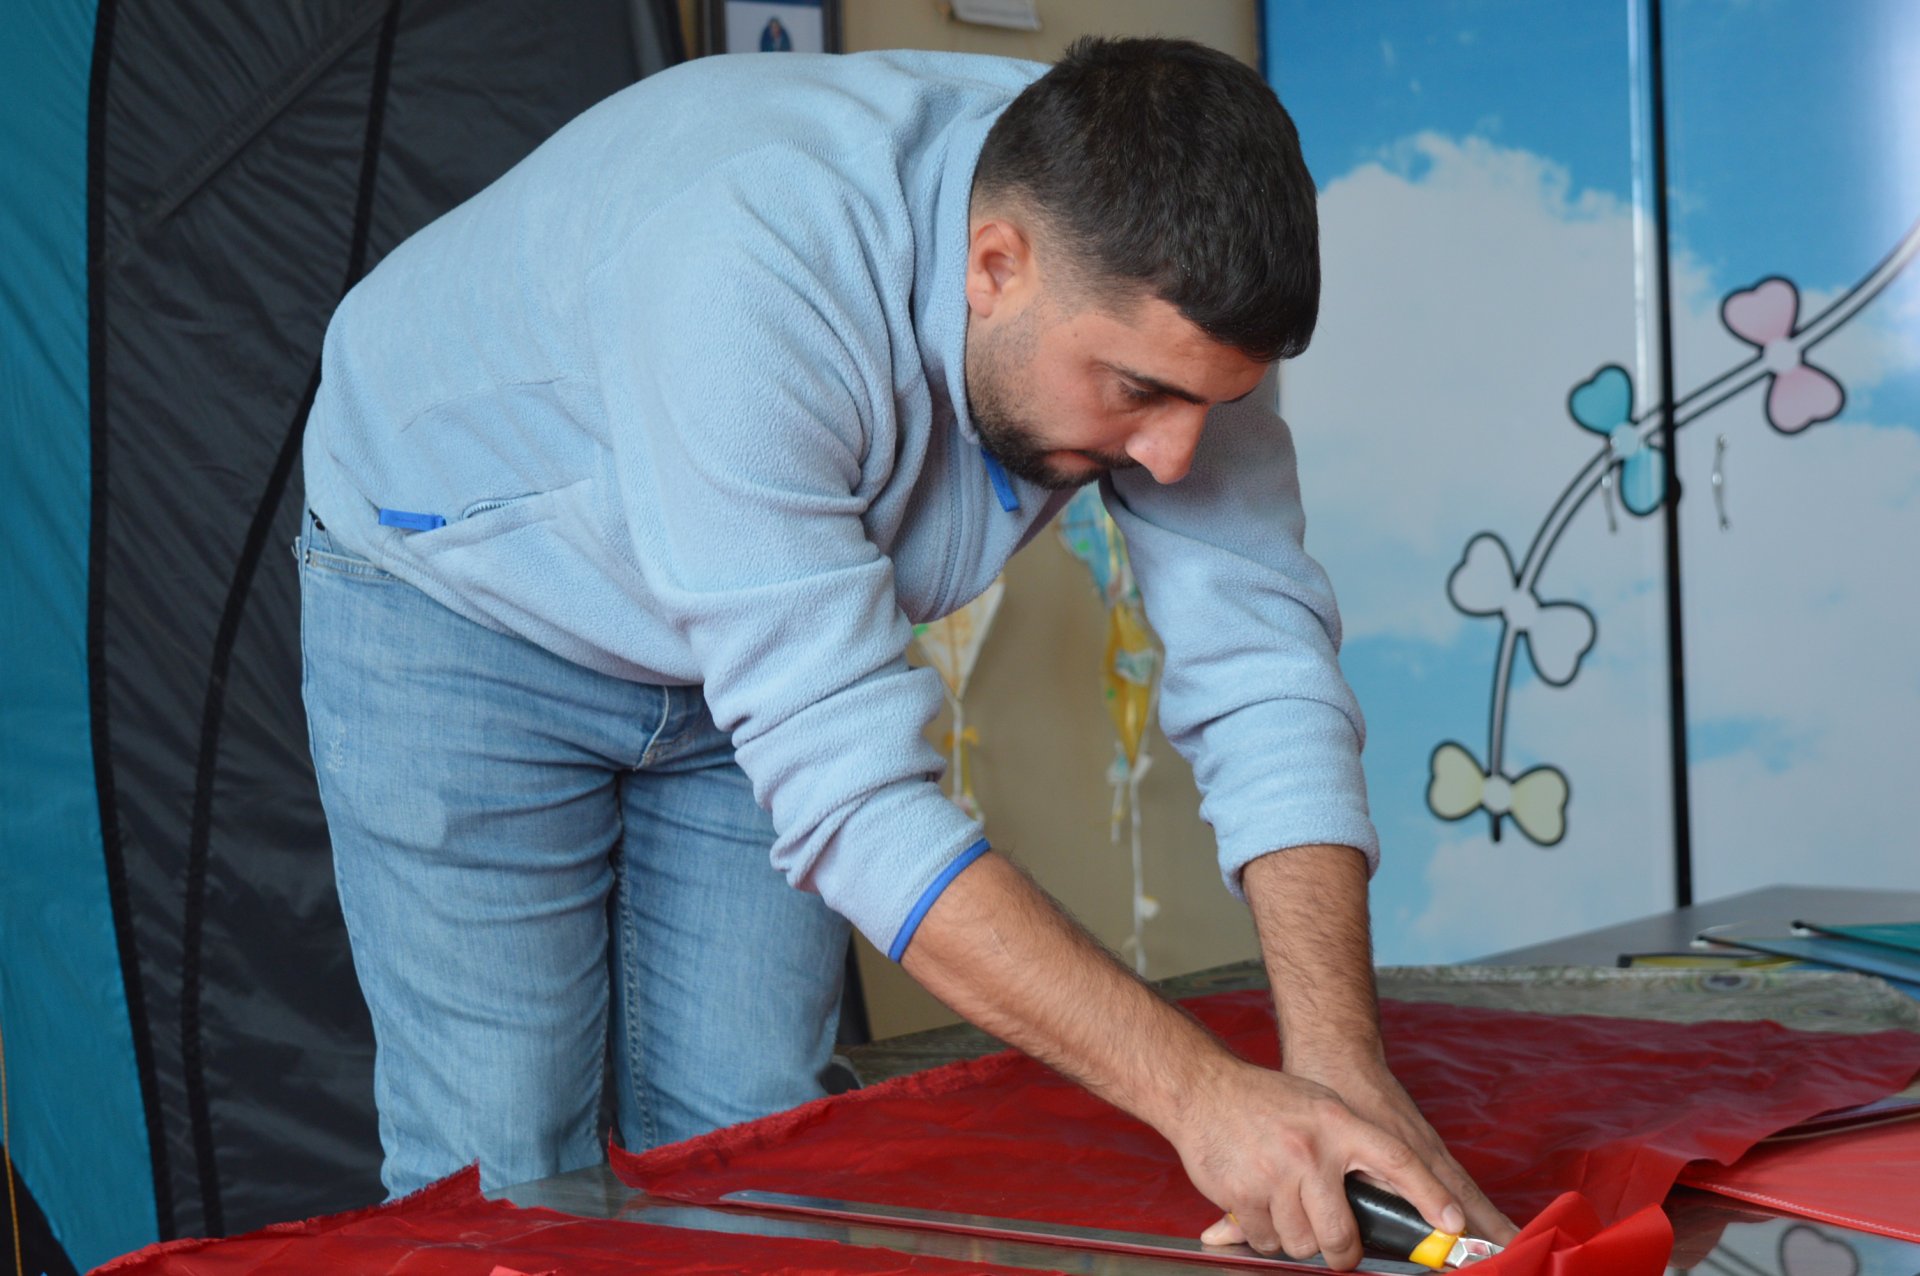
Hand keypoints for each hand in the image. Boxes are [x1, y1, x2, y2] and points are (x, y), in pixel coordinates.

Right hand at [1169, 1056, 1465, 1271]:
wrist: (1202, 1088)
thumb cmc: (1266, 1100)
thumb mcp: (1320, 1106)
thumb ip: (1351, 1144)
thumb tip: (1392, 1196)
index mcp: (1337, 1123)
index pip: (1397, 1161)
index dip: (1429, 1196)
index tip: (1454, 1224)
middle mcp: (1310, 1149)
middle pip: (1343, 1232)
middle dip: (1344, 1253)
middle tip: (1341, 1252)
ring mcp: (1274, 1172)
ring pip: (1302, 1243)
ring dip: (1296, 1240)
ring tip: (1287, 1212)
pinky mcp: (1241, 1193)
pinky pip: (1265, 1240)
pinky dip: (1264, 1236)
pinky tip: (1258, 1207)